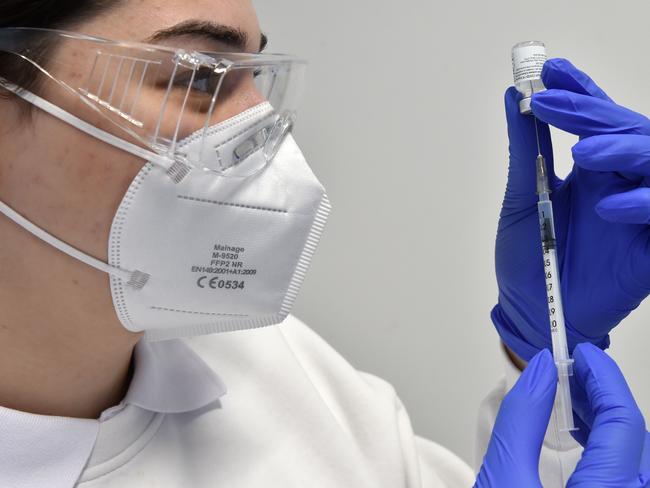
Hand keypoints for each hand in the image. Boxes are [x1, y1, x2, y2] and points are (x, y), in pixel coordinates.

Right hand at [475, 344, 649, 486]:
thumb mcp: (503, 478)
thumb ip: (522, 422)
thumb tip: (539, 372)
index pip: (622, 422)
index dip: (603, 378)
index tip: (582, 353)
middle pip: (634, 437)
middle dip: (604, 394)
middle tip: (574, 368)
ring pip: (633, 457)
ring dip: (605, 419)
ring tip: (573, 394)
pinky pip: (624, 475)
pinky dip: (604, 444)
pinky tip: (580, 431)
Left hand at [493, 58, 649, 360]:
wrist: (533, 311)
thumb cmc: (527, 256)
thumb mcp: (522, 197)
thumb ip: (525, 149)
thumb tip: (512, 97)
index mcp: (591, 169)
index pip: (596, 118)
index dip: (581, 91)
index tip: (550, 69)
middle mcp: (619, 184)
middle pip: (630, 134)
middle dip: (595, 115)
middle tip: (554, 105)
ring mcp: (638, 214)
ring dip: (626, 152)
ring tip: (583, 154)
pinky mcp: (648, 250)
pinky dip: (644, 205)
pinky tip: (607, 208)